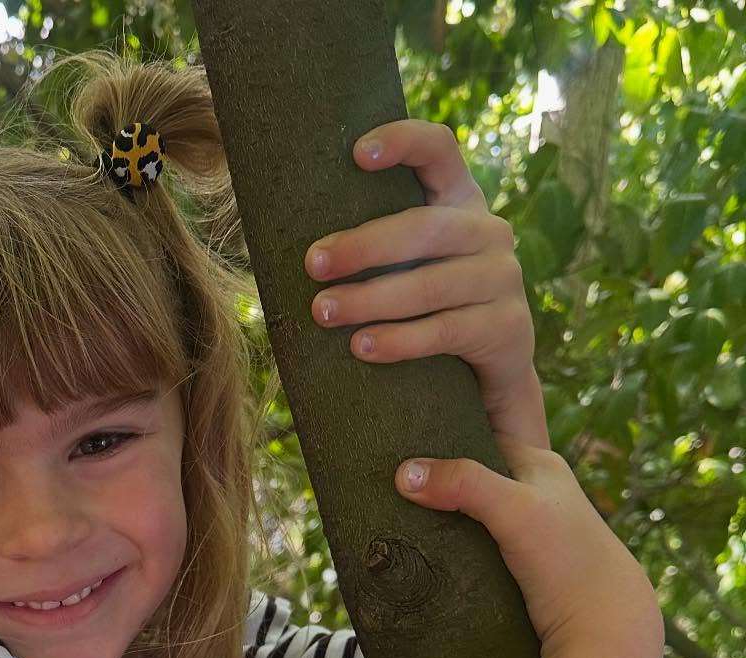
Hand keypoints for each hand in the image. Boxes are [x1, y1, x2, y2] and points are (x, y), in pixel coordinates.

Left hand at [304, 120, 548, 451]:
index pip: (439, 151)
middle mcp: (489, 231)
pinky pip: (445, 330)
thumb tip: (289, 241)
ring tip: (323, 312)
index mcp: (459, 202)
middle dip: (363, 246)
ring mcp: (503, 278)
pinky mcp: (507, 328)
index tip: (355, 153)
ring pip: (430, 284)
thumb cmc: (425, 314)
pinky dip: (400, 340)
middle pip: (424, 227)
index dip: (404, 141)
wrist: (487, 379)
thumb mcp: (405, 268)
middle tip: (312, 263)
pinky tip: (362, 347)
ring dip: (370, 299)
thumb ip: (372, 247)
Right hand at [393, 437, 664, 657]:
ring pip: (468, 515)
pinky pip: (470, 546)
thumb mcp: (514, 508)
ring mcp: (523, 531)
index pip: (478, 438)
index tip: (398, 449)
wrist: (602, 627)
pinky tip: (424, 552)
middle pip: (469, 478)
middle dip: (434, 484)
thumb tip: (403, 473)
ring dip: (438, 520)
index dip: (440, 442)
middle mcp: (532, 493)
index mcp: (539, 465)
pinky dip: (448, 547)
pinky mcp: (513, 566)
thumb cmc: (566, 559)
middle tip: (388, 487)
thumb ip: (464, 484)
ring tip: (395, 520)